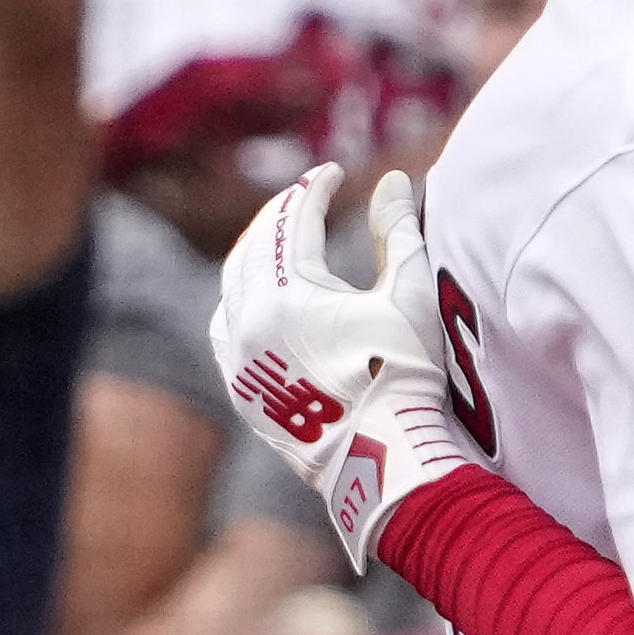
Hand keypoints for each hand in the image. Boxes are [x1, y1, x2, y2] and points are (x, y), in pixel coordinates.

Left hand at [211, 164, 478, 572]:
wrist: (383, 461)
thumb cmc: (404, 377)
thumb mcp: (409, 296)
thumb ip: (398, 231)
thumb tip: (391, 180)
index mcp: (288, 292)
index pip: (293, 220)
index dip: (313, 188)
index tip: (329, 172)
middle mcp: (250, 320)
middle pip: (254, 245)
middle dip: (278, 216)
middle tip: (303, 198)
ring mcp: (239, 359)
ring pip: (231, 286)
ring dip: (253, 254)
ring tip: (279, 239)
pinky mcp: (241, 391)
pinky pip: (224, 329)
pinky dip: (237, 300)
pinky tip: (255, 296)